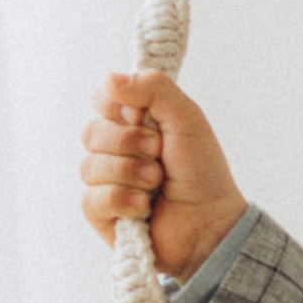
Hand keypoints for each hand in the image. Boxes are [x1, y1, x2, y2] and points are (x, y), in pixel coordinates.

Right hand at [80, 70, 247, 284]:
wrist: (211, 223)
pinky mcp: (102, 214)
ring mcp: (106, 182)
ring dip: (131, 173)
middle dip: (130, 143)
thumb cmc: (202, 172)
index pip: (103, 99)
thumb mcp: (187, 118)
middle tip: (158, 153)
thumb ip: (154, 88)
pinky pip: (92, 199)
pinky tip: (143, 207)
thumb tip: (111, 79)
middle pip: (92, 132)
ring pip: (91, 166)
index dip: (118, 107)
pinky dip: (122, 200)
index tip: (143, 117)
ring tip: (157, 184)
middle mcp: (116, 149)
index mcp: (134, 123)